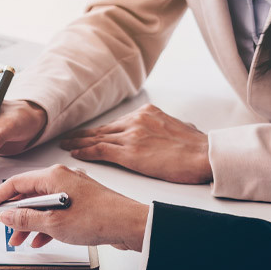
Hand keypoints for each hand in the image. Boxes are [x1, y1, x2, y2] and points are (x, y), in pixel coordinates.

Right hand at [0, 164, 149, 250]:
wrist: (130, 225)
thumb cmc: (99, 217)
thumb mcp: (54, 222)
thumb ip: (27, 218)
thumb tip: (8, 215)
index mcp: (54, 176)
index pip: (16, 183)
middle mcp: (63, 179)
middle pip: (29, 195)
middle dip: (14, 213)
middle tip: (1, 226)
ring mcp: (73, 192)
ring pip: (42, 206)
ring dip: (29, 223)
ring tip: (19, 239)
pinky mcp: (82, 204)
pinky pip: (56, 213)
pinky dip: (46, 226)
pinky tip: (40, 240)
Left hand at [60, 103, 211, 183]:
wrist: (204, 155)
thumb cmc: (198, 148)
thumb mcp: (182, 128)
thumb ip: (168, 128)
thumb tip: (170, 132)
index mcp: (148, 113)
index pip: (118, 123)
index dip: (101, 131)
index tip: (90, 134)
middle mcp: (137, 120)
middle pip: (104, 129)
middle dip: (85, 135)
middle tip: (69, 138)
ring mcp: (132, 135)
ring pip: (98, 138)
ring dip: (79, 143)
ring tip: (66, 146)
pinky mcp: (129, 152)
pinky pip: (100, 150)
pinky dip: (86, 152)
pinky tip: (75, 154)